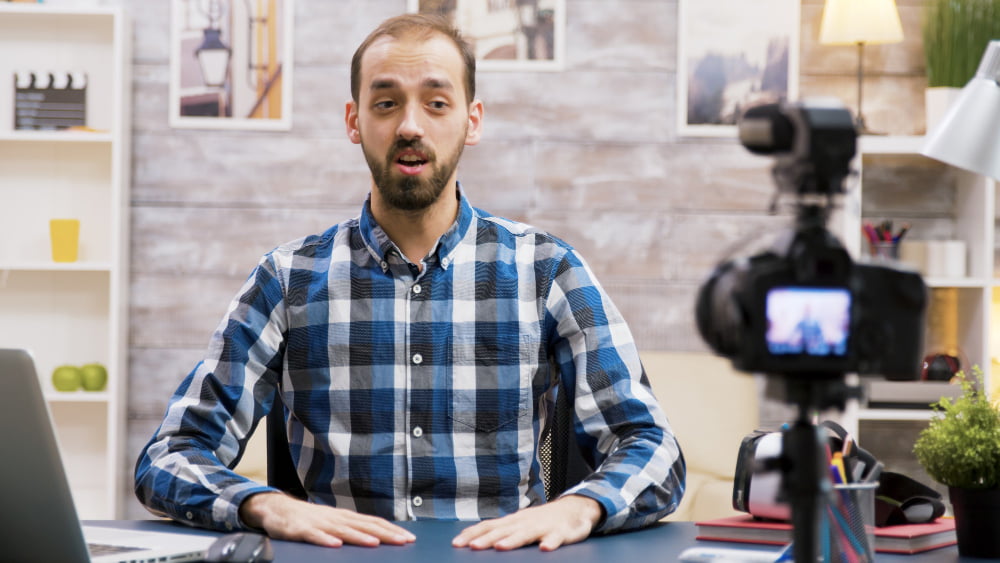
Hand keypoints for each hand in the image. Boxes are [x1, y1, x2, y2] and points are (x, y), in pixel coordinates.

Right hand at [239, 492, 415, 547]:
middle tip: (403, 541)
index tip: (409, 538)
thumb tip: (376, 536)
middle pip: (363, 526)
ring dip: (359, 536)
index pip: (373, 522)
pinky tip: (335, 545)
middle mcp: (335, 518)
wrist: (277, 509)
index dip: (391, 530)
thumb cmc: (309, 519)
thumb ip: (352, 529)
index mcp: (345, 517)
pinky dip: (325, 540)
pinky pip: (314, 535)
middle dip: (385, 534)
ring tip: (375, 543)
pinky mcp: (300, 530)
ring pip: (342, 530)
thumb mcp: (333, 523)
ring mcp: (319, 523)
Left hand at [452, 494, 602, 551]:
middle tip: (472, 547)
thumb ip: (500, 531)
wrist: (575, 508)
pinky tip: (545, 549)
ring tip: (500, 547)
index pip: (489, 526)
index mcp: (513, 521)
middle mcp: (525, 522)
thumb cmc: (542, 519)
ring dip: (513, 540)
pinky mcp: (561, 532)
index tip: (456, 543)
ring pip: (526, 533)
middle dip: (487, 539)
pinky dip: (550, 542)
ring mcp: (543, 526)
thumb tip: (473, 539)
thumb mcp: (519, 523)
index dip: (472, 534)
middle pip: (504, 530)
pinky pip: (556, 538)